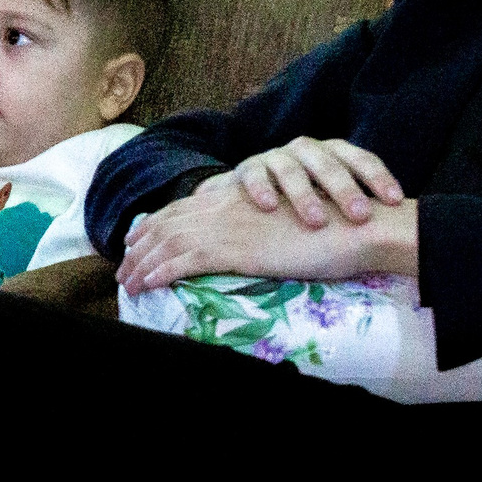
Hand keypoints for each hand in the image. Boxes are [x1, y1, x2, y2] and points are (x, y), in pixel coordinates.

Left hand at [118, 181, 413, 293]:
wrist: (357, 226)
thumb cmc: (335, 227)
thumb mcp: (289, 220)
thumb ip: (263, 223)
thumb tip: (250, 240)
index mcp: (238, 196)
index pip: (186, 207)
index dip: (159, 224)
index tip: (141, 240)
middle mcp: (226, 205)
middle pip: (169, 222)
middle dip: (141, 246)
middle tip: (124, 267)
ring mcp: (228, 225)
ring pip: (168, 242)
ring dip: (142, 264)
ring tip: (127, 283)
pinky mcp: (234, 249)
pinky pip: (182, 262)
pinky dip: (158, 274)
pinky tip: (145, 286)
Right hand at [224, 136, 404, 227]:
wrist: (250, 204)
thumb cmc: (299, 207)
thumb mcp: (331, 203)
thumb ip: (356, 207)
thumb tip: (403, 226)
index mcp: (332, 154)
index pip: (360, 159)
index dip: (378, 177)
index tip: (395, 201)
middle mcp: (306, 150)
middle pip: (328, 162)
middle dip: (345, 188)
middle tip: (360, 216)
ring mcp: (275, 157)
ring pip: (291, 167)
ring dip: (304, 193)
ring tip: (316, 221)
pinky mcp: (247, 169)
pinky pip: (253, 173)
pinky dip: (261, 188)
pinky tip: (267, 207)